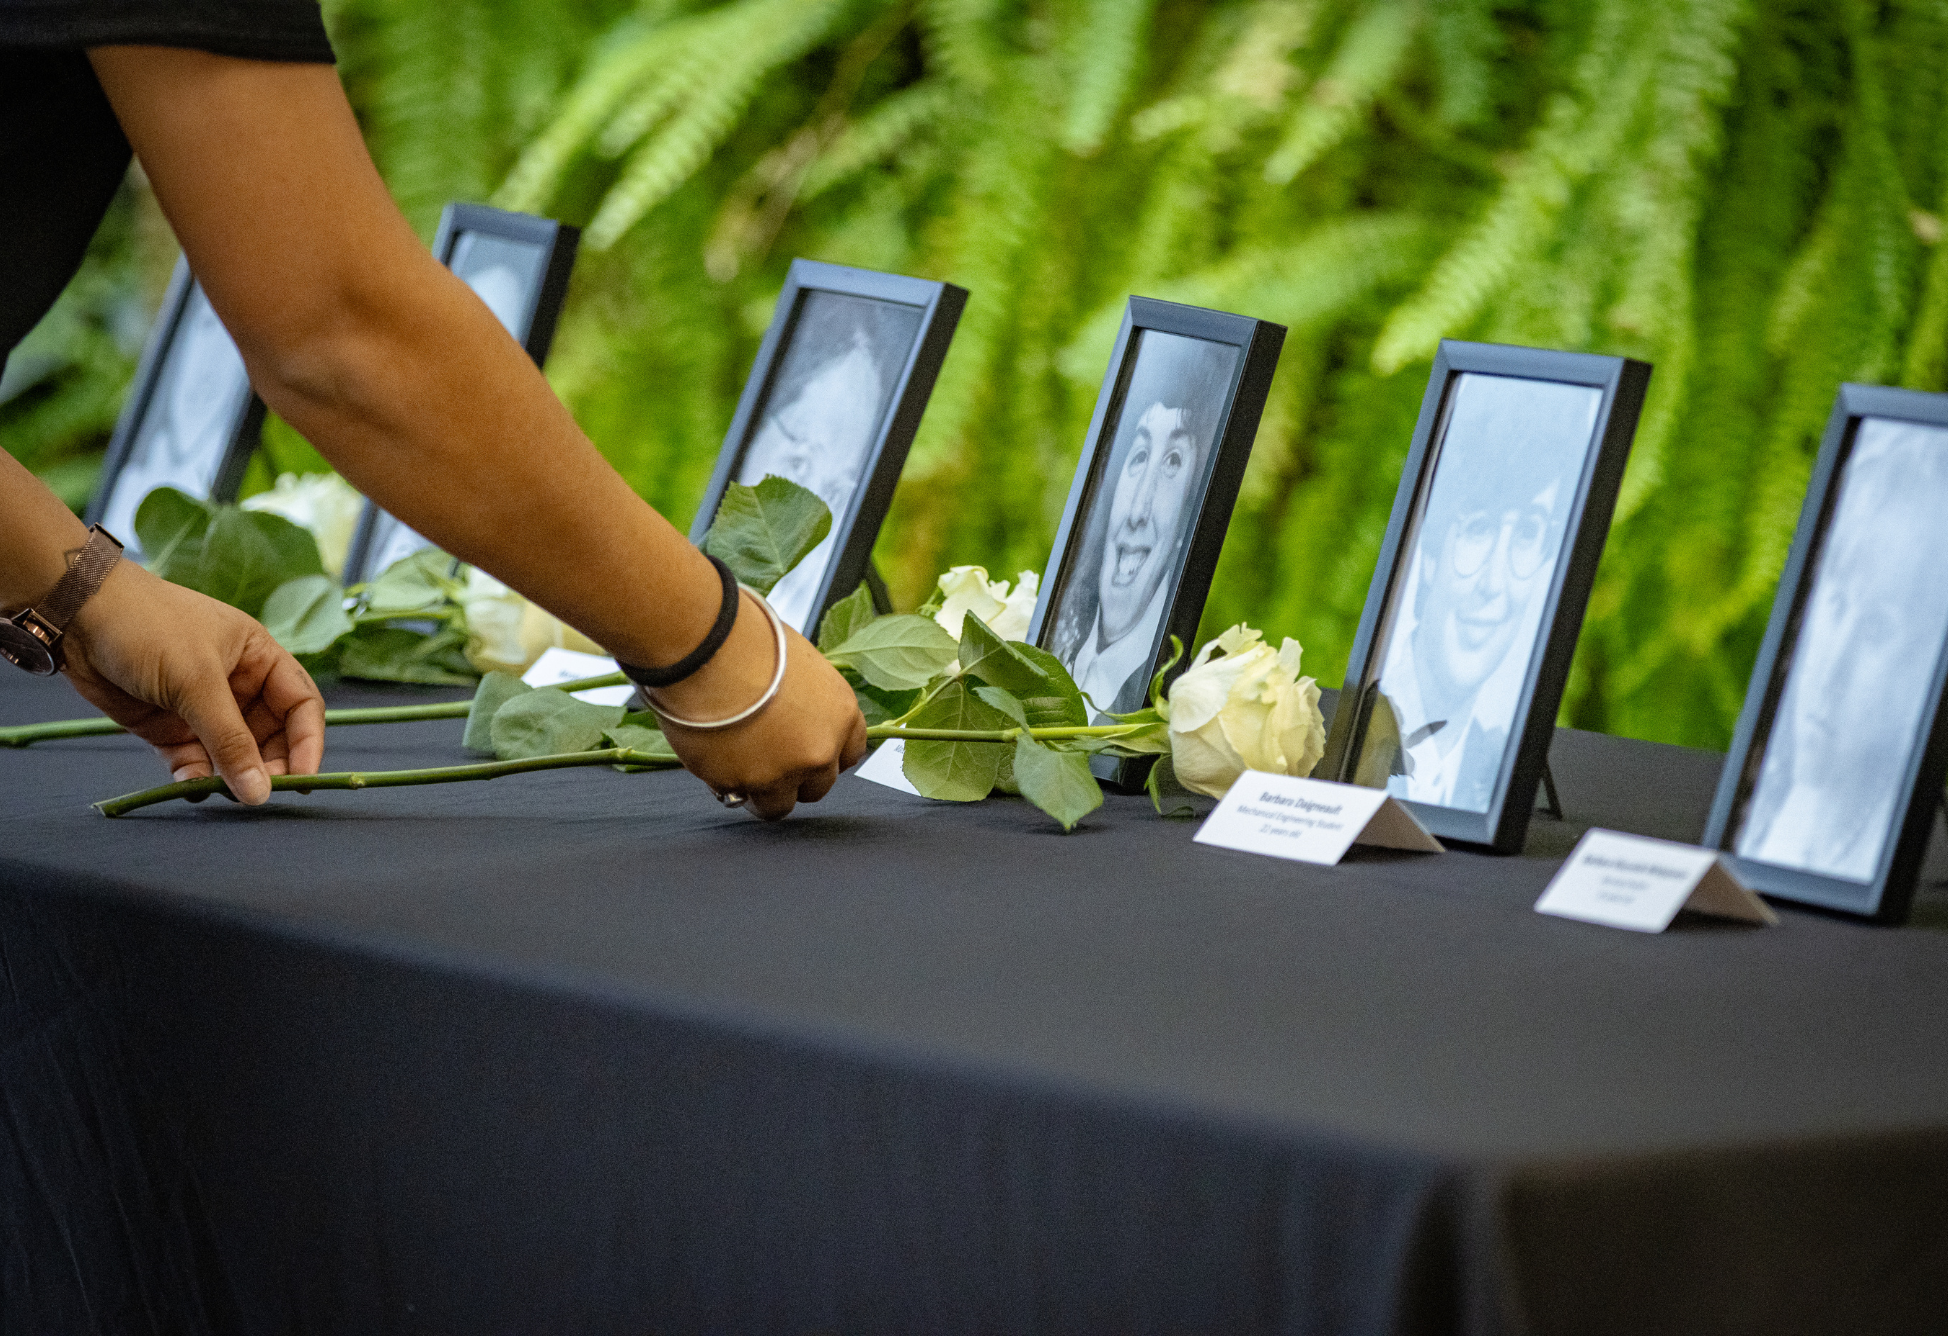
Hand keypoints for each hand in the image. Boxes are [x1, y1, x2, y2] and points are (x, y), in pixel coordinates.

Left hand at [59, 561, 326, 803]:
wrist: (77, 617)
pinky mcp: (170, 729)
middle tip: (259, 793)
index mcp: (260, 659)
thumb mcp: (197, 680)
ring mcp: (203, 710)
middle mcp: (239, 686)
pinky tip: (191, 786)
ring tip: (223, 794)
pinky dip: (196, 779)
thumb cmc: (149, 628)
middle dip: (269, 765)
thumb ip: (230, 740)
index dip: (308, 741)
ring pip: (233, 755)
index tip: (302, 778)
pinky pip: (195, 763)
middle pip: (272, 737)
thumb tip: (261, 793)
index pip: (300, 705)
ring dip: (232, 777)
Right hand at [653, 591, 867, 820]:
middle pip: (819, 785)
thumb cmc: (747, 641)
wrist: (706, 649)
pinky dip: (724, 782)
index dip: (827, 754)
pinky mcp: (741, 784)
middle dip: (797, 777)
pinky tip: (713, 756)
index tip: (810, 752)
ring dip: (763, 792)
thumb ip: (807, 698)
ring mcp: (781, 773)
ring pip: (779, 805)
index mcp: (841, 713)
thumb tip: (795, 707)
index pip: (850, 753)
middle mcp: (819, 749)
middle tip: (771, 758)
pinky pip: (735, 795)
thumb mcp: (799, 662)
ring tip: (740, 769)